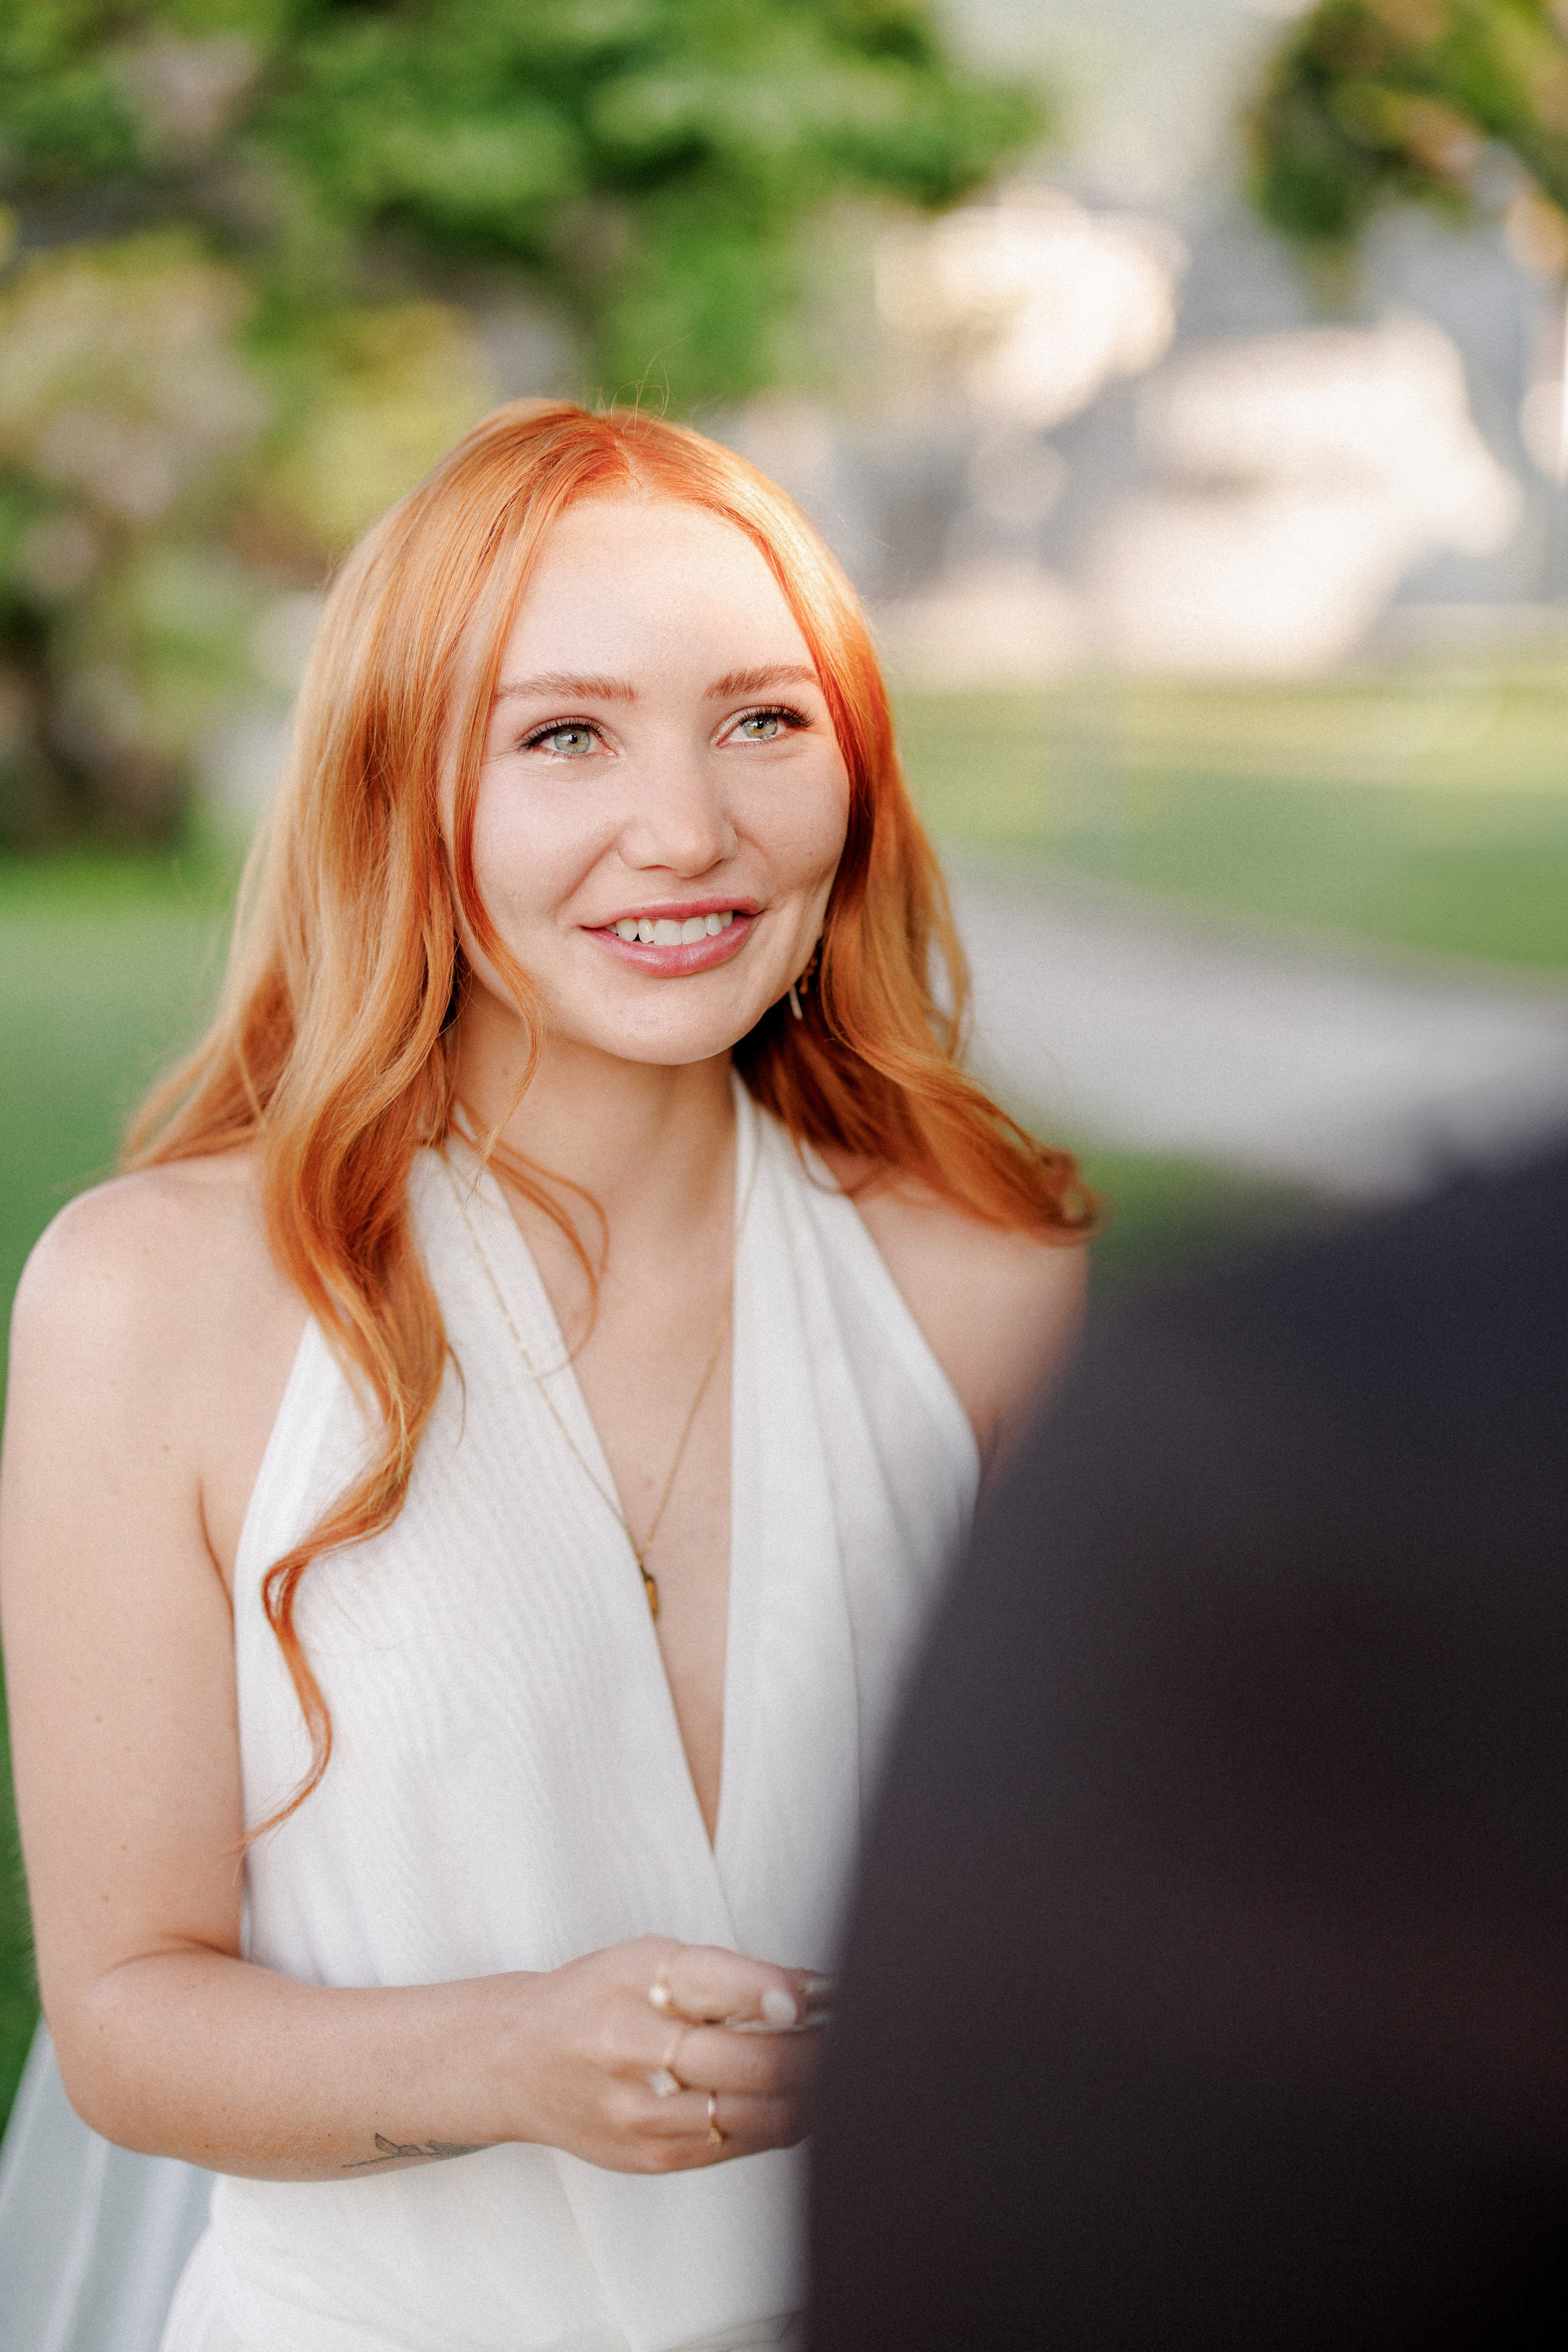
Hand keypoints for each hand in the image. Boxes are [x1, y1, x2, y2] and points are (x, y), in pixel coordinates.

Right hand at [490, 1937, 823, 2173]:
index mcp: (635, 1981)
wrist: (516, 2061)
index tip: (828, 1994)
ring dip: (808, 2092)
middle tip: (845, 2033)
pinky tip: (800, 2101)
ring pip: (753, 2113)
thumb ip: (727, 1974)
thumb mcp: (647, 1958)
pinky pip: (735, 2146)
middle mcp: (634, 2047)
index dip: (785, 1994)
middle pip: (750, 2062)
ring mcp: (641, 2112)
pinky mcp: (649, 2157)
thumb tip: (811, 1989)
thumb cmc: (590, 2000)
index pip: (724, 1988)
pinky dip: (780, 2123)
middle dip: (814, 2050)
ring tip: (834, 2068)